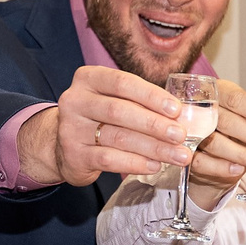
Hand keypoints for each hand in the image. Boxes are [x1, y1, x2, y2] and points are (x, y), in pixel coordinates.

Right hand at [25, 65, 196, 186]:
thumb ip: (141, 102)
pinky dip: (135, 163)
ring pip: (118, 137)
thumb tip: (183, 115)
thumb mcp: (114, 100)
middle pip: (120, 111)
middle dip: (155, 124)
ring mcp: (71, 128)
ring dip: (153, 147)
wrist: (62, 143)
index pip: (123, 82)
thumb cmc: (100, 118)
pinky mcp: (74, 155)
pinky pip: (108, 159)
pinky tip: (154, 165)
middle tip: (180, 135)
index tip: (176, 109)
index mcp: (89, 78)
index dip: (151, 96)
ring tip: (177, 155)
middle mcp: (76, 100)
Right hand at [185, 78, 245, 206]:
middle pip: (225, 120)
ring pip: (213, 141)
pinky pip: (200, 161)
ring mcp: (191, 130)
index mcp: (219, 91)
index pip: (237, 99)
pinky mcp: (185, 152)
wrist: (211, 152)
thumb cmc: (235, 129)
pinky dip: (220, 167)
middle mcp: (202, 107)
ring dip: (240, 153)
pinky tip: (238, 170)